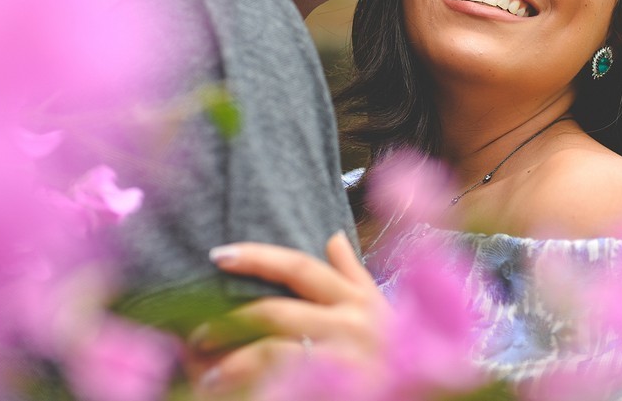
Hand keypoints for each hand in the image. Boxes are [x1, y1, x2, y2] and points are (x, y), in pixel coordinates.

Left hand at [187, 232, 388, 395]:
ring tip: (206, 375)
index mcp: (358, 299)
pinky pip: (284, 385)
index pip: (299, 267)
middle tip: (196, 332)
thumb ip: (354, 275)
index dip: (257, 257)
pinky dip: (253, 389)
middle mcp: (351, 325)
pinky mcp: (338, 389)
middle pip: (276, 311)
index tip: (219, 255)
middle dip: (229, 320)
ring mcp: (345, 360)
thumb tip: (332, 237)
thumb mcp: (381, 311)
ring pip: (273, 352)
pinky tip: (229, 394)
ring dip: (232, 363)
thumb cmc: (400, 357)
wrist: (425, 392)